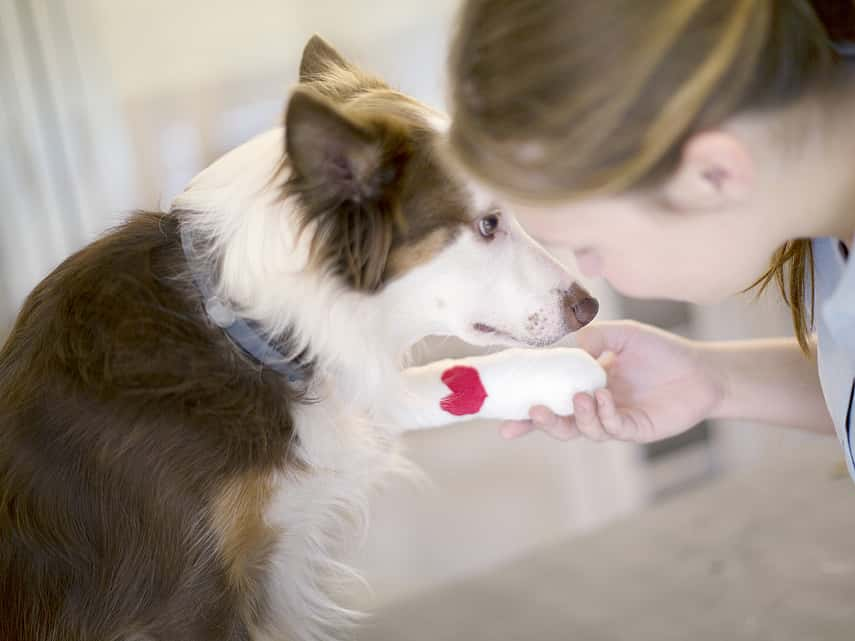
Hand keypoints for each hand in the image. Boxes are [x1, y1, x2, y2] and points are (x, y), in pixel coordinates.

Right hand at [500, 321, 724, 442]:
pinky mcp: (635, 430)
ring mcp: (613, 421)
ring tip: (581, 396)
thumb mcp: (622, 334)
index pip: (549, 401)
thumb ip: (594, 337)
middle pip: (560, 425)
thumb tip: (569, 346)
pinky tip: (604, 398)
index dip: (525, 412)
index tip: (502, 417)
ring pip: (583, 431)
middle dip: (542, 423)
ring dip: (577, 416)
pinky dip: (603, 415)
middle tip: (534, 410)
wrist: (701, 370)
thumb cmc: (660, 352)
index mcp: (583, 386)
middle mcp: (594, 407)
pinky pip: (612, 429)